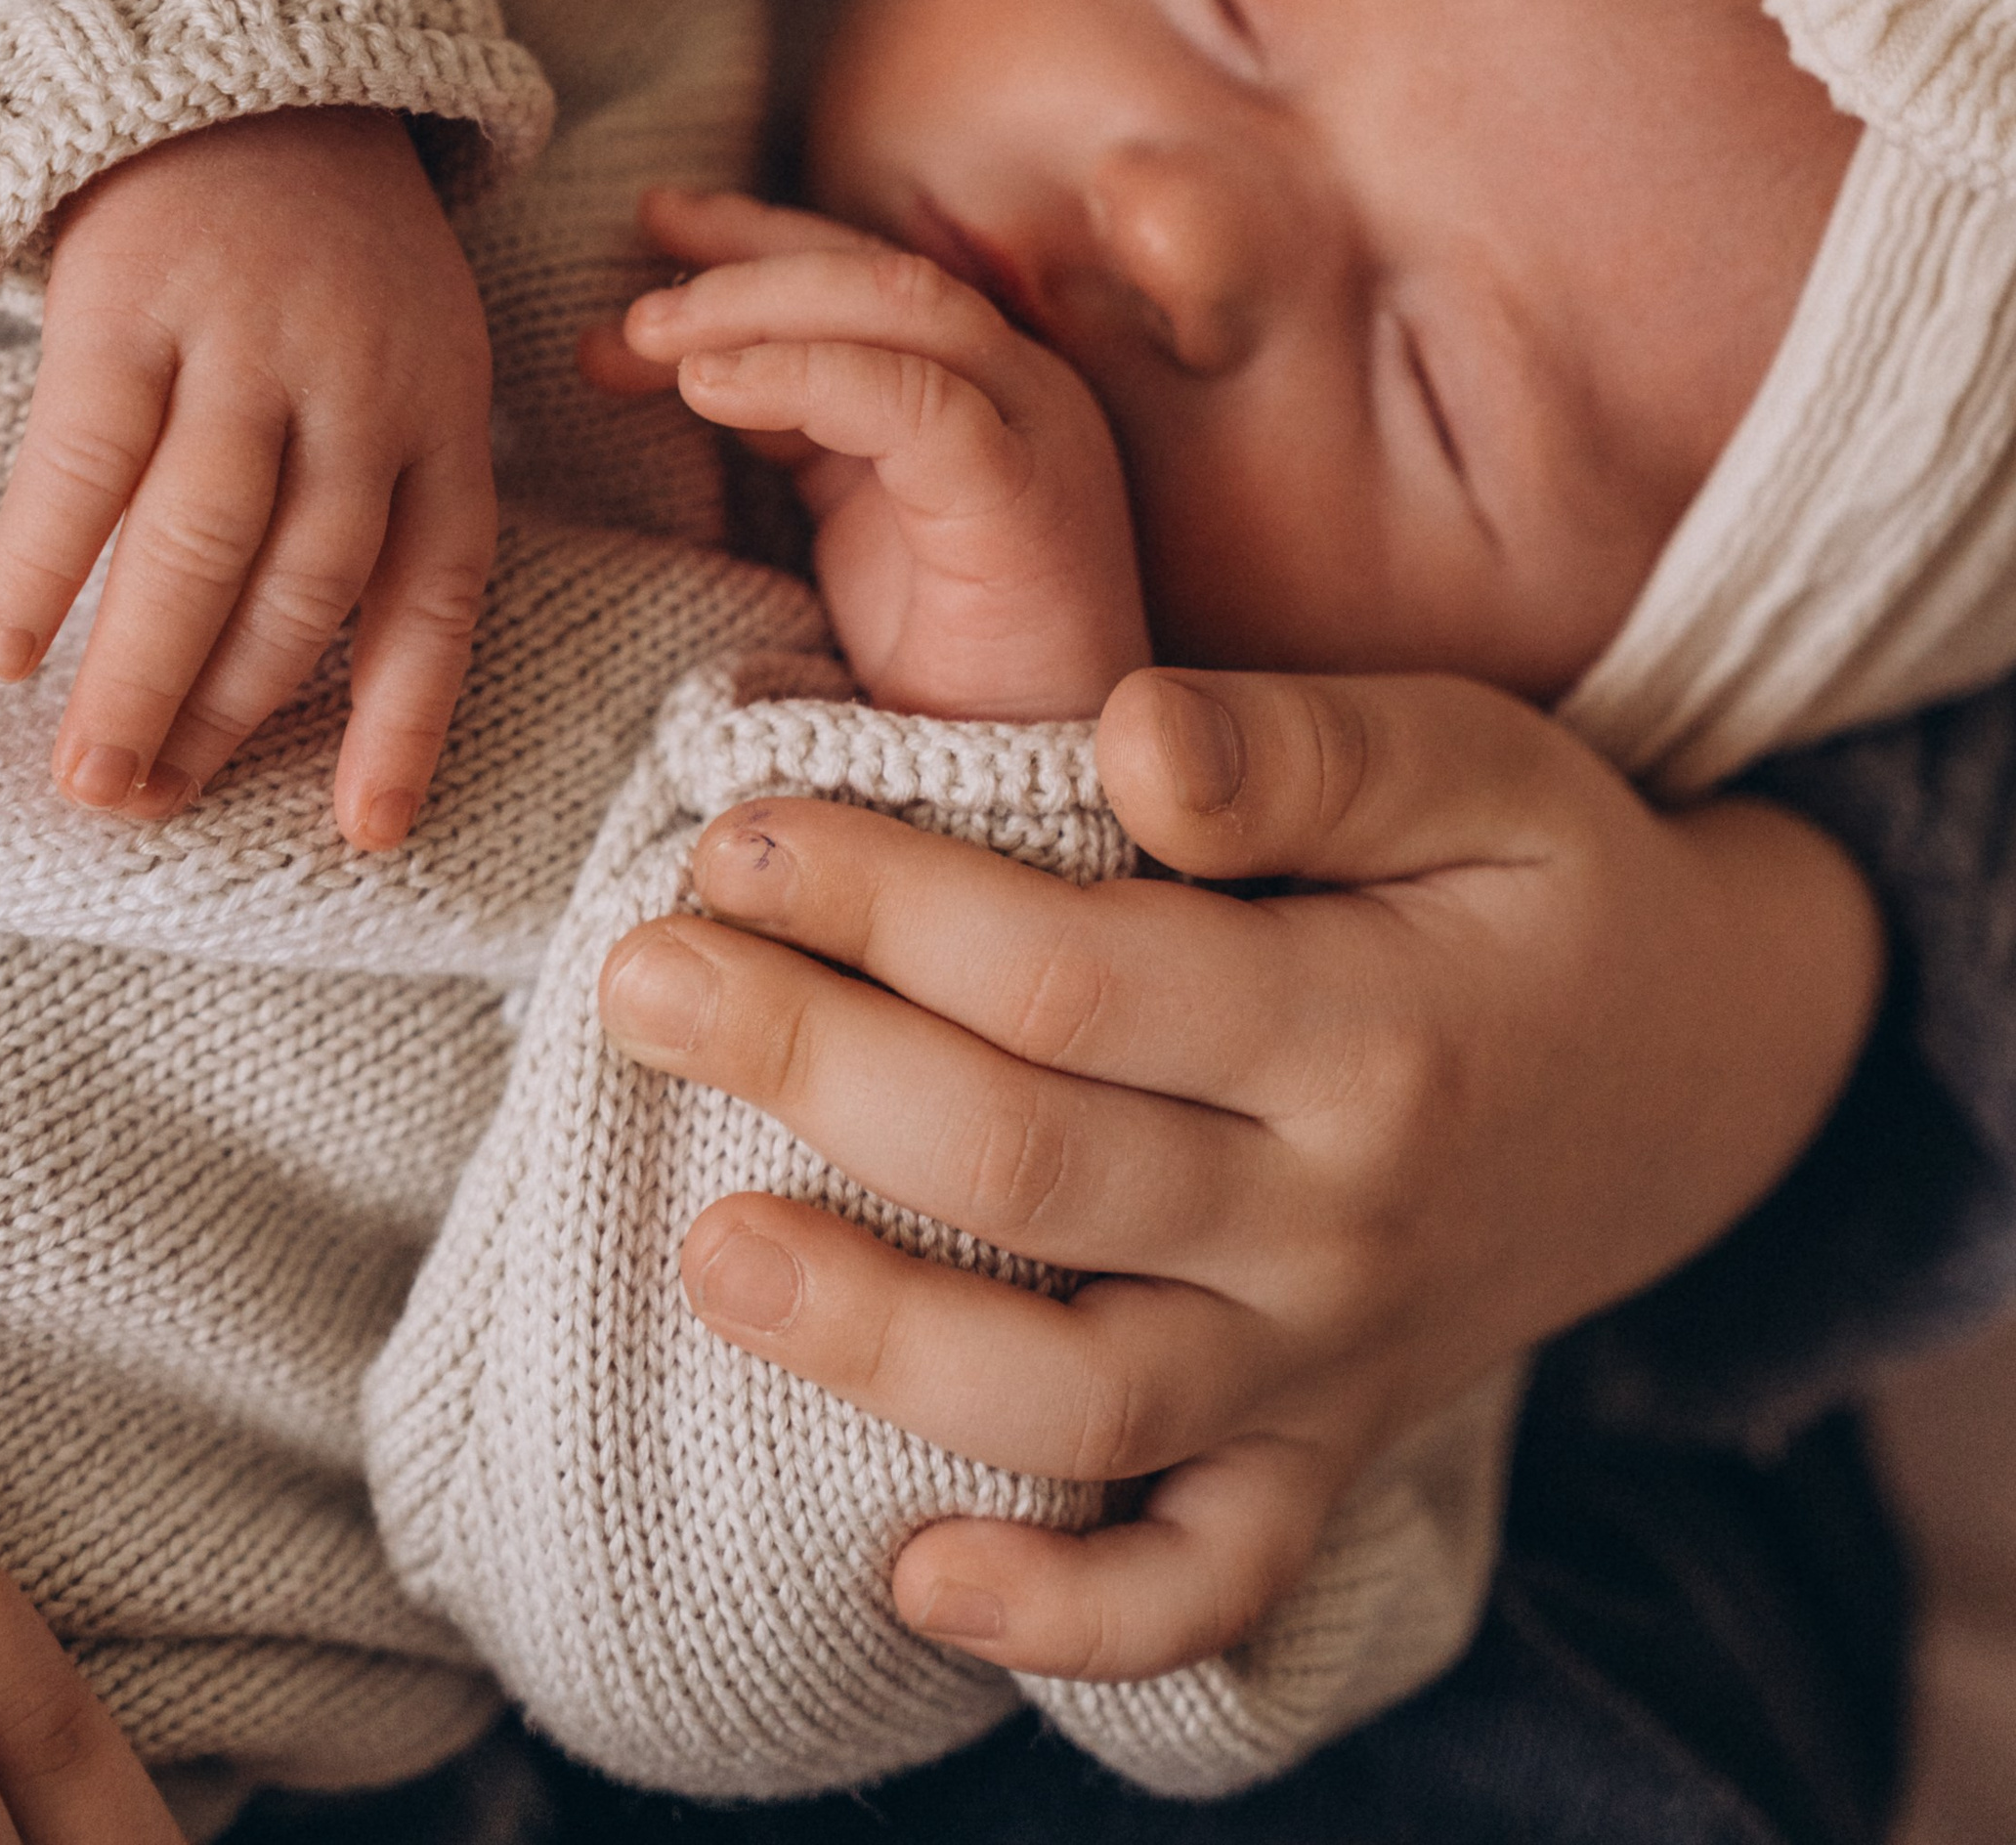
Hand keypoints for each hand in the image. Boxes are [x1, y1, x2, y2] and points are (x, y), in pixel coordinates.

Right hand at [0, 104, 496, 849]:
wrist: (254, 75)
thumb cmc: (336, 260)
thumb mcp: (416, 353)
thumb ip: (384, 489)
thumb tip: (319, 683)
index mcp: (441, 411)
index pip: (436, 589)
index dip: (405, 718)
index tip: (365, 833)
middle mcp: (358, 386)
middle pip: (302, 585)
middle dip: (226, 715)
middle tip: (149, 806)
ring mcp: (247, 342)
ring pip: (196, 541)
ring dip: (137, 674)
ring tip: (85, 775)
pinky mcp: (136, 301)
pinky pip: (85, 458)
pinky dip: (43, 564)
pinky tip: (3, 649)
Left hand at [584, 186, 1147, 718]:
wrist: (1025, 821)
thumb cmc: (943, 696)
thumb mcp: (848, 537)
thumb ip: (799, 441)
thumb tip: (685, 366)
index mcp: (980, 394)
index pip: (861, 280)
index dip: (749, 252)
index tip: (646, 239)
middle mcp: (1020, 392)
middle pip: (870, 271)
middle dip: (737, 265)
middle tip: (624, 303)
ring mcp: (1037, 434)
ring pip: (893, 306)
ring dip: (751, 305)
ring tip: (642, 335)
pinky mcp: (1029, 498)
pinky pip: (910, 399)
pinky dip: (801, 375)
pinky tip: (705, 387)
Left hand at [598, 663, 1886, 1680]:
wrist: (1712, 1059)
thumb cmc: (1545, 870)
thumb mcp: (1477, 754)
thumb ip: (1302, 746)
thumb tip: (1127, 730)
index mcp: (1374, 1027)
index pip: (1078, 982)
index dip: (888, 904)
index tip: (741, 831)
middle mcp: (1343, 1224)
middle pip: (1035, 1174)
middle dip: (809, 1070)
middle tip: (636, 980)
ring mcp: (1331, 1365)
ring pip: (1080, 1406)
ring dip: (875, 1342)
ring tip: (701, 1249)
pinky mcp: (1325, 1456)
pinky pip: (1201, 1587)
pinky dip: (1063, 1619)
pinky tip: (909, 1576)